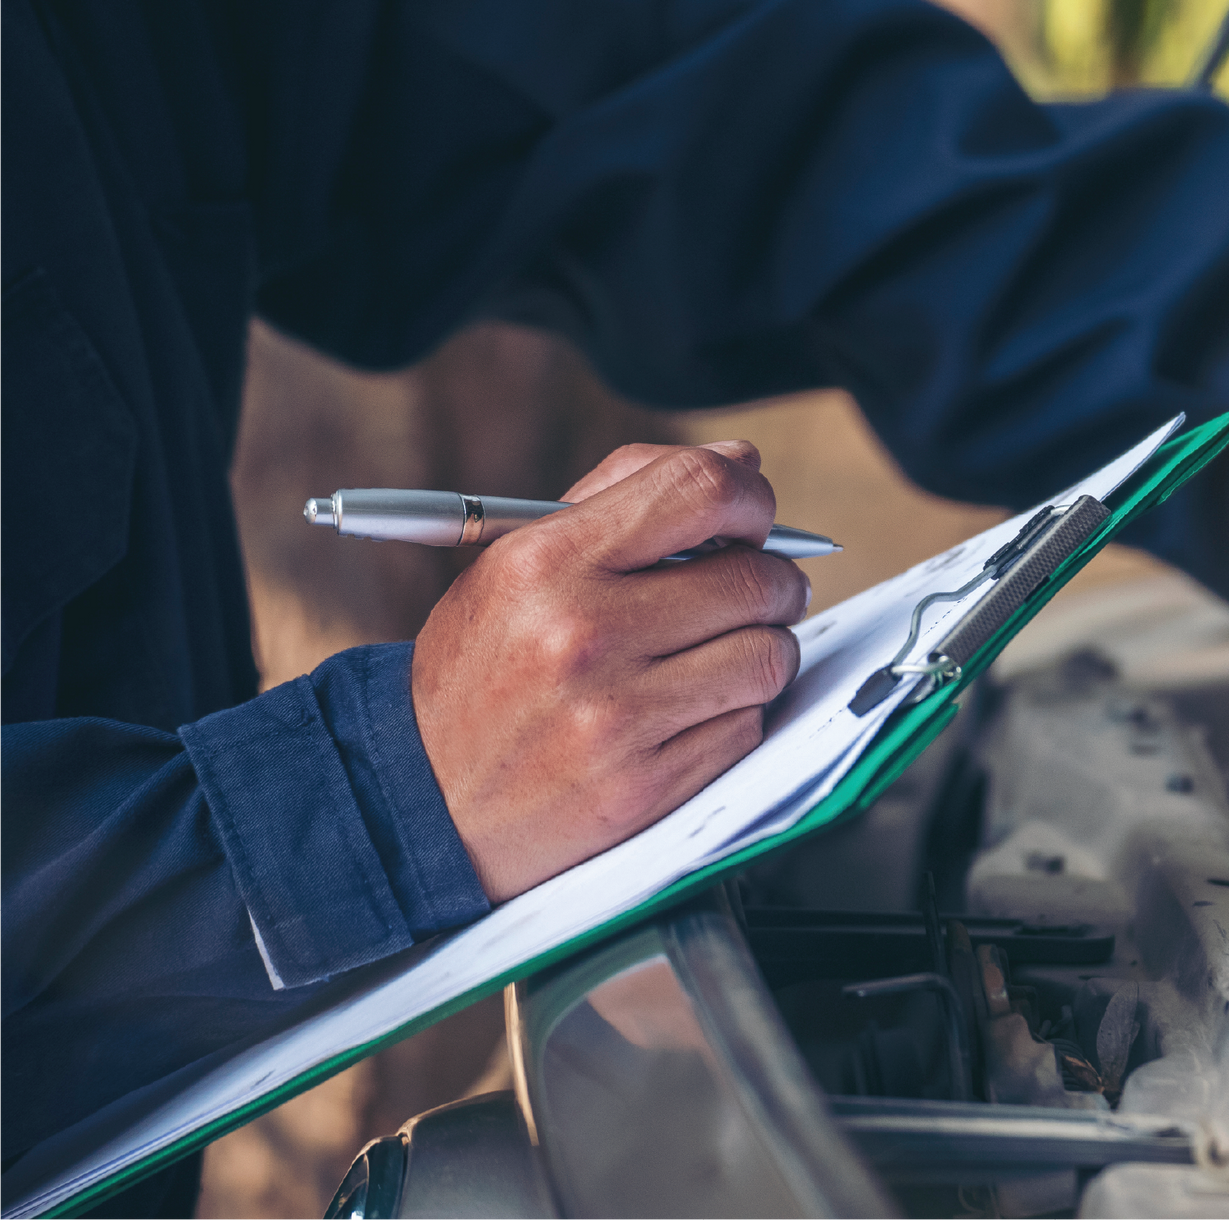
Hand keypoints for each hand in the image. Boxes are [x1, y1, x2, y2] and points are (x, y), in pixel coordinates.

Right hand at [412, 440, 808, 901]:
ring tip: (723, 652)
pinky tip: (690, 711)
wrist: (422, 803)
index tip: (754, 517)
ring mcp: (615, 716)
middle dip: (774, 580)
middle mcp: (581, 634)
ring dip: (764, 648)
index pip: (698, 490)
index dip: (751, 496)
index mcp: (545, 562)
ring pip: (769, 654)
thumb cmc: (483, 669)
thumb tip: (739, 459)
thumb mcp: (515, 565)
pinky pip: (748, 724)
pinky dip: (736, 712)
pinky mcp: (645, 785)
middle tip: (755, 592)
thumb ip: (622, 498)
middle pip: (753, 577)